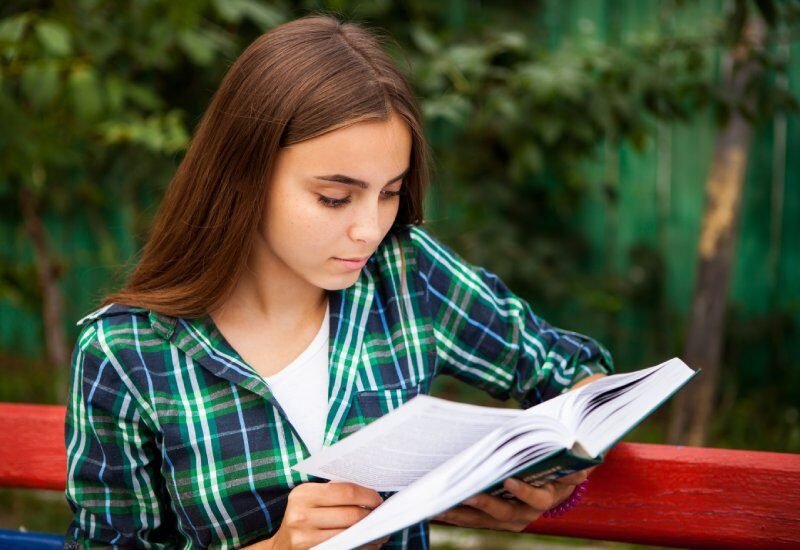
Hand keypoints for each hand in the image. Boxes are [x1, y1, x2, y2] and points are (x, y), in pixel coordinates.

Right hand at [252, 482, 389, 548]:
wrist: (279, 549)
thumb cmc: (301, 518)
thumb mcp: (309, 500)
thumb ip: (332, 491)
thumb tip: (368, 490)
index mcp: (303, 494)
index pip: (346, 491)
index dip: (367, 495)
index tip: (378, 499)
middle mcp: (301, 514)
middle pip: (351, 514)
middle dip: (371, 516)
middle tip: (382, 516)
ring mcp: (304, 537)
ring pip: (350, 534)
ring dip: (370, 534)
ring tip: (379, 532)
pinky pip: (345, 549)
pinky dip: (361, 547)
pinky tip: (368, 544)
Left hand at [434, 468, 592, 531]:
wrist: (554, 478)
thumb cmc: (554, 457)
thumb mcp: (567, 455)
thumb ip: (572, 457)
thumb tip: (580, 456)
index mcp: (546, 496)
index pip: (536, 497)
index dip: (524, 491)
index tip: (509, 480)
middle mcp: (526, 513)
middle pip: (502, 512)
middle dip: (481, 503)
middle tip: (463, 492)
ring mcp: (507, 519)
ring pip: (481, 519)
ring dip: (460, 511)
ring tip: (438, 502)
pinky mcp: (491, 519)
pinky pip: (471, 518)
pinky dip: (453, 512)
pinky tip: (434, 505)